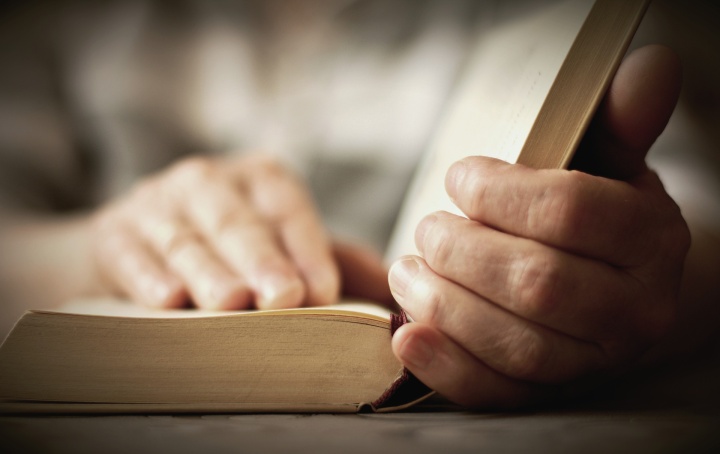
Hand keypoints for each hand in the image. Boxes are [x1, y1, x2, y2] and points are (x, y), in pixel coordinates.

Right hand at [91, 154, 340, 309]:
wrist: (141, 239)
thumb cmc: (230, 245)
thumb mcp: (282, 241)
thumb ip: (336, 261)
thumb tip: (398, 292)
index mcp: (260, 178)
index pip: (288, 209)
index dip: (307, 248)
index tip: (322, 291)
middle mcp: (209, 181)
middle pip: (238, 223)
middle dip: (261, 260)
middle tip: (282, 297)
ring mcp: (157, 203)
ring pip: (186, 239)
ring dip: (208, 271)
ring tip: (228, 303)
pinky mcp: (115, 231)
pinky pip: (131, 253)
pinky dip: (148, 275)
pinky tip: (166, 299)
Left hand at [389, 45, 687, 407]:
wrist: (616, 292)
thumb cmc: (598, 219)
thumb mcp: (611, 165)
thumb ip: (619, 123)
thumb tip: (650, 65)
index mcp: (651, 242)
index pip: (570, 213)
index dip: (500, 193)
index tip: (458, 178)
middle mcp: (634, 312)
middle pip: (537, 284)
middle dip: (463, 250)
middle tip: (427, 228)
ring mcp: (592, 363)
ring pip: (514, 344)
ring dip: (444, 303)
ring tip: (406, 269)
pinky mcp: (548, 395)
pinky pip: (497, 393)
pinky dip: (444, 367)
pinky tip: (405, 336)